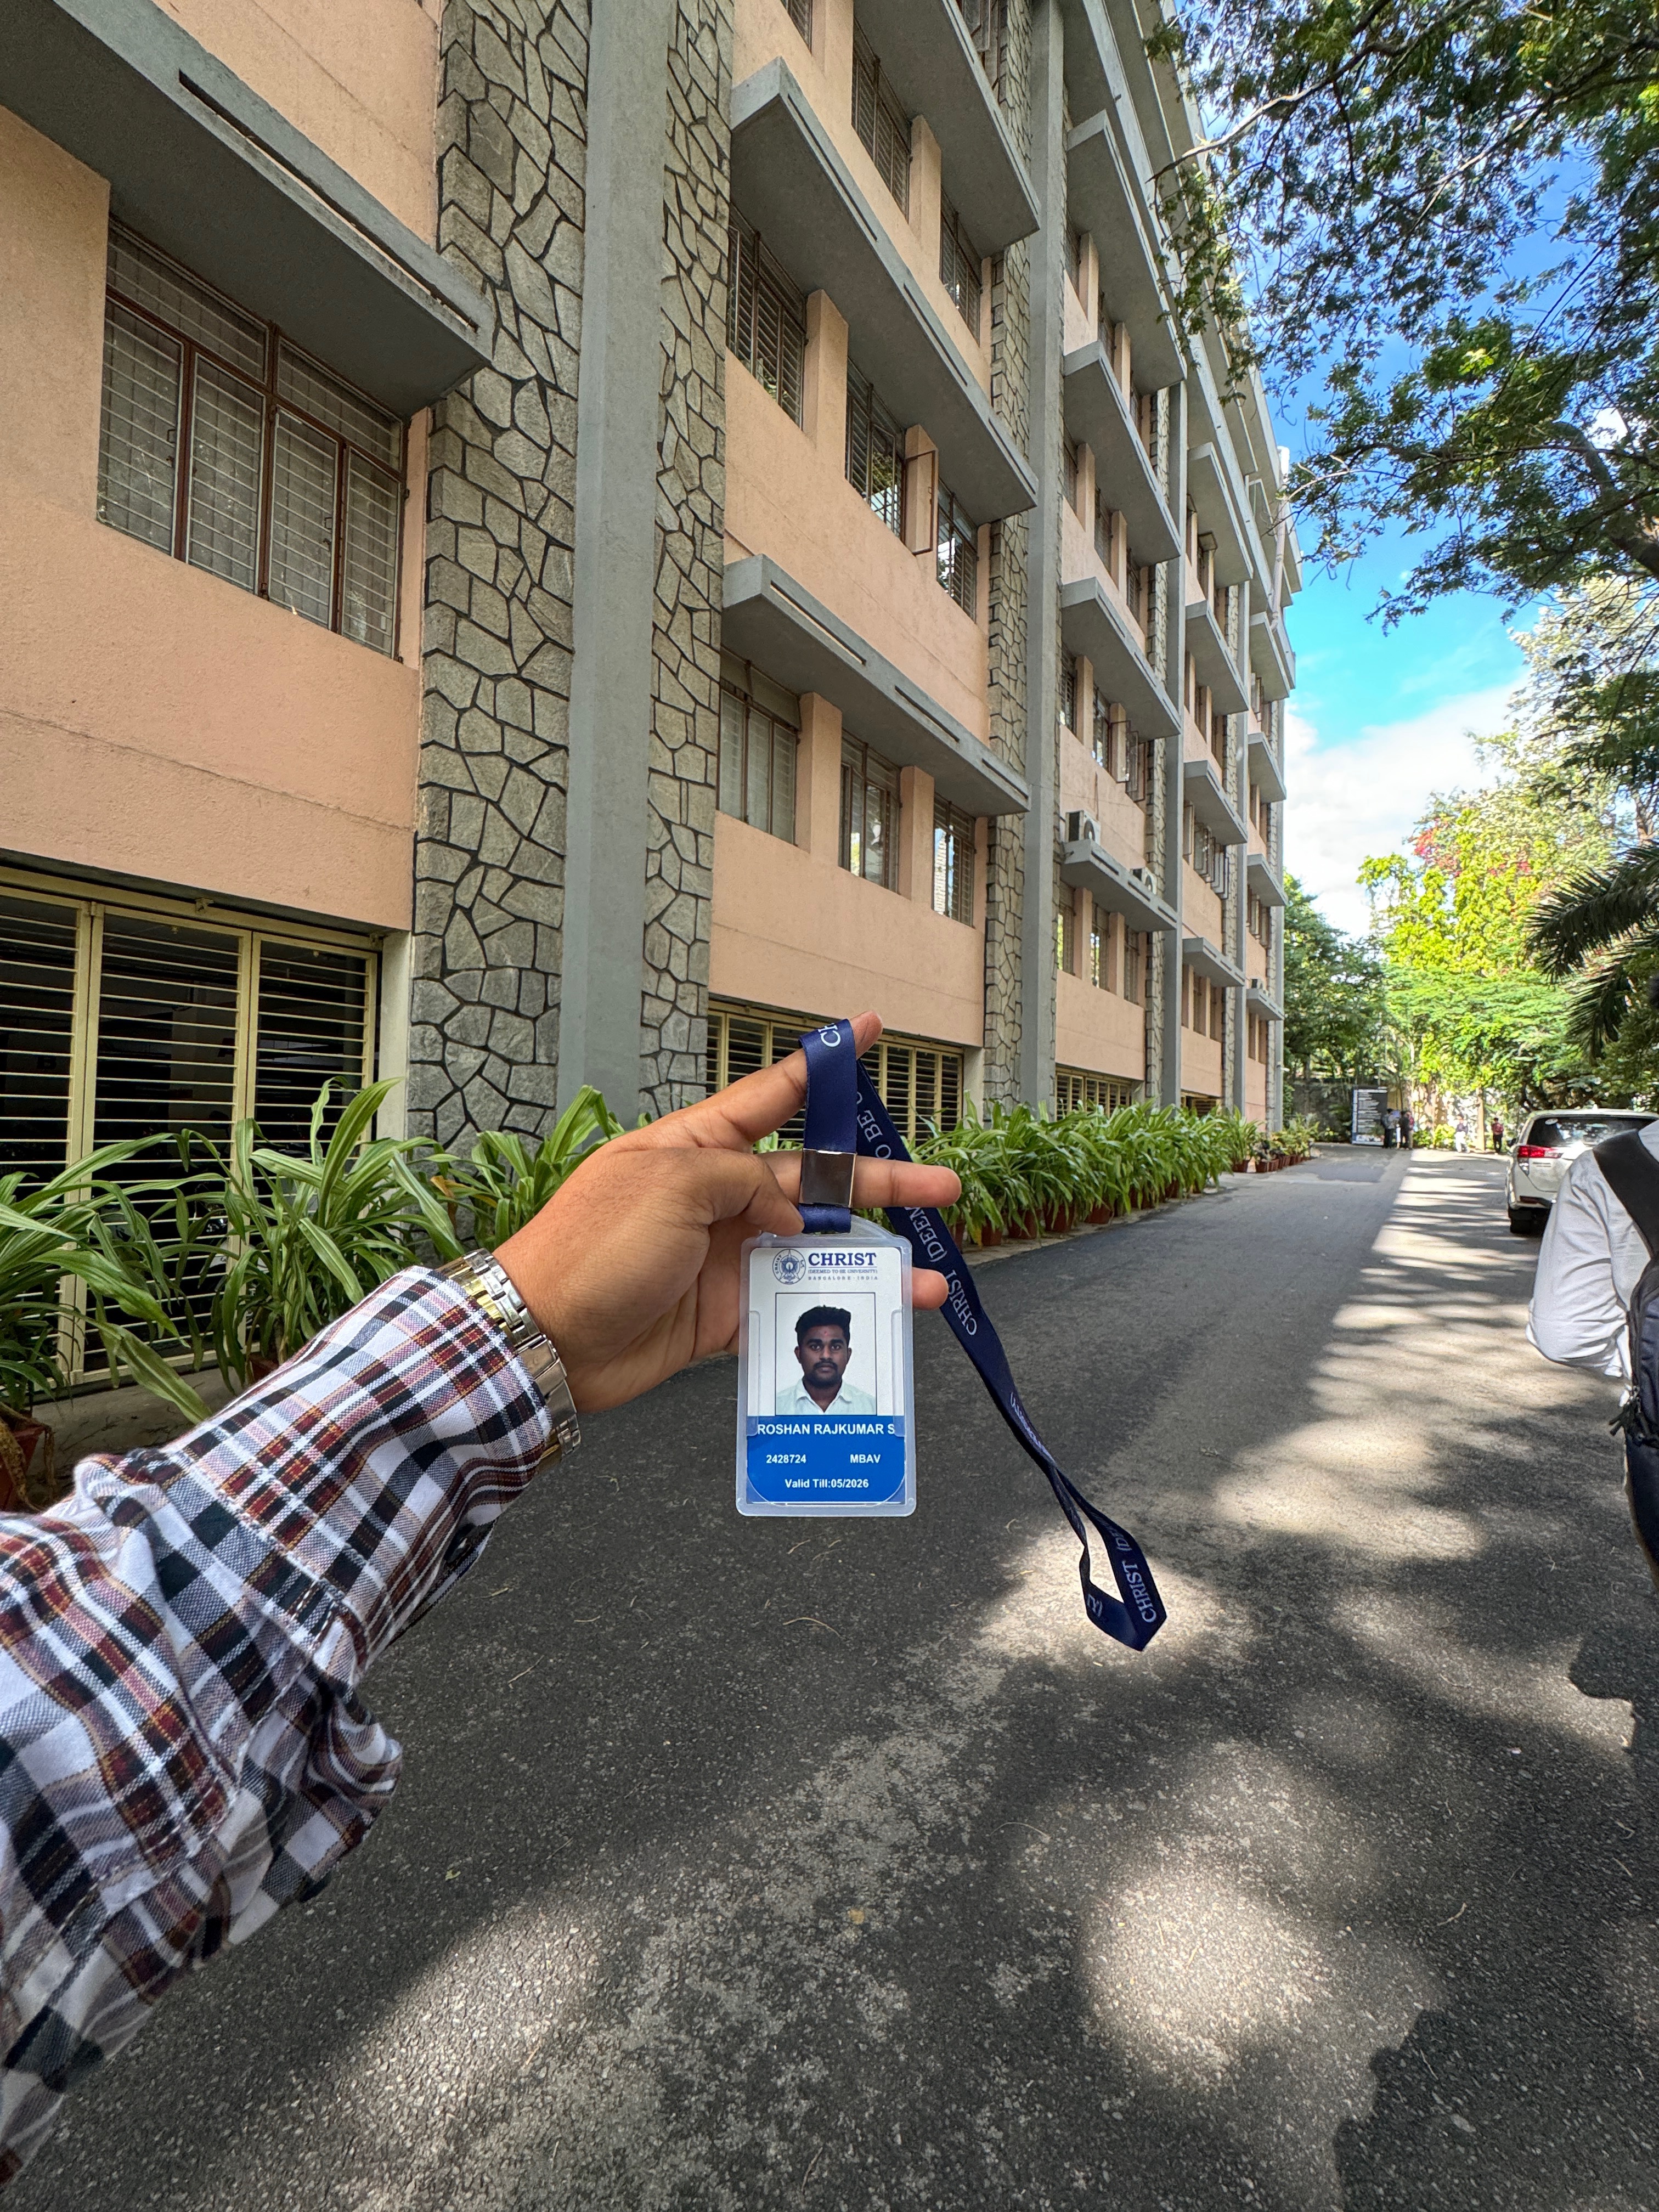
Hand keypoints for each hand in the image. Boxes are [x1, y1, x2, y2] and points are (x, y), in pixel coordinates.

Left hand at [495, 1014, 960, 1412]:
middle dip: (880, 1182)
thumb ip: (742, 1183)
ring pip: (814, 1252)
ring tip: (930, 1279)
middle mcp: (716, 1198)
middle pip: (814, 1180)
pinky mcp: (722, 1315)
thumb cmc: (592, 1248)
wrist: (546, 1339)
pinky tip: (874, 1322)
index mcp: (696, 1148)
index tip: (865, 1030)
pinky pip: (791, 1309)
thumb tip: (787, 1215)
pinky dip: (833, 1315)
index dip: (821, 1065)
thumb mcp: (670, 1186)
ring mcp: (722, 1257)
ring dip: (871, 1262)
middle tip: (941, 1186)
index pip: (771, 1095)